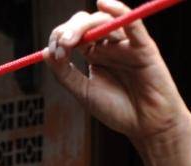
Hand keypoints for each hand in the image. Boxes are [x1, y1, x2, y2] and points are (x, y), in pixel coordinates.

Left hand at [45, 1, 190, 146]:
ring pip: (104, 20)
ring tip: (72, 40)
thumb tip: (45, 52)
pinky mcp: (144, 47)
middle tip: (62, 45)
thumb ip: (64, 74)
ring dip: (84, 25)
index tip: (53, 52)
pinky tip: (105, 4)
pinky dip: (119, 11)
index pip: (74, 34)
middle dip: (70, 29)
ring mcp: (126, 44)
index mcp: (94, 54)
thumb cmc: (118, 112)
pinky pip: (133, 23)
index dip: (60, 37)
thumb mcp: (84, 93)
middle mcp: (109, 45)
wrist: (146, 127)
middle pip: (86, 23)